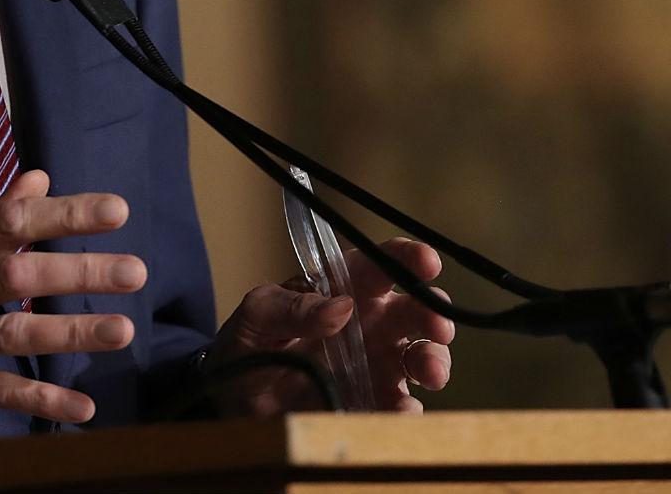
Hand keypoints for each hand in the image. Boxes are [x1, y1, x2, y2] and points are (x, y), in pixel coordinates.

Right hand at [0, 169, 147, 434]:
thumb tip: (39, 180)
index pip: (9, 220)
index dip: (64, 213)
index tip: (117, 210)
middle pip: (17, 272)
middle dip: (78, 271)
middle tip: (135, 270)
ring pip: (11, 333)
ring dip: (70, 333)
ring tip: (123, 330)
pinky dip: (41, 400)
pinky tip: (83, 407)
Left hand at [208, 237, 453, 415]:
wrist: (233, 400)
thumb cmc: (248, 342)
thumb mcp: (258, 314)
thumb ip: (293, 306)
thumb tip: (341, 307)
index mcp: (345, 288)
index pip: (383, 264)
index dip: (408, 258)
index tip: (427, 262)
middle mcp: (372, 323)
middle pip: (417, 310)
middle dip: (435, 314)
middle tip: (437, 327)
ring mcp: (377, 365)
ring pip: (423, 358)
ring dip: (434, 362)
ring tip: (429, 374)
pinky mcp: (373, 404)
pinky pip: (402, 407)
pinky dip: (409, 409)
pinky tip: (401, 411)